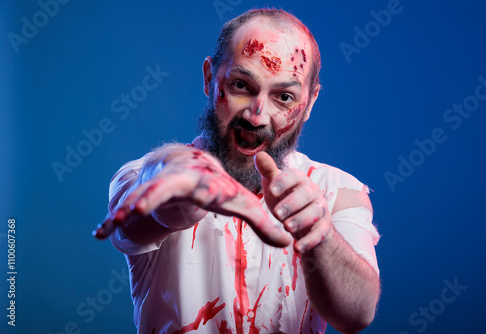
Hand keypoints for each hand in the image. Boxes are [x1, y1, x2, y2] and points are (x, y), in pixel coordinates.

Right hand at [94, 147, 291, 246]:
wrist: (191, 164)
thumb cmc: (217, 185)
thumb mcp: (239, 202)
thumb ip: (263, 221)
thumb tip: (289, 244)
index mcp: (197, 178)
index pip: (194, 183)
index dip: (191, 190)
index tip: (197, 195)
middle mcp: (173, 178)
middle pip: (159, 187)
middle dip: (146, 197)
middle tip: (132, 211)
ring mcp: (154, 185)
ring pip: (136, 196)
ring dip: (122, 210)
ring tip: (106, 227)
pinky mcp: (143, 195)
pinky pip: (124, 206)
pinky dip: (112, 218)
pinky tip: (99, 233)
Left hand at [255, 152, 331, 252]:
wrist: (304, 224)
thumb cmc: (285, 200)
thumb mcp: (274, 188)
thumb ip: (268, 172)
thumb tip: (259, 154)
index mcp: (299, 180)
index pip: (294, 176)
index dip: (283, 181)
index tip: (271, 189)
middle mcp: (313, 192)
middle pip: (306, 194)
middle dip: (292, 203)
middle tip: (276, 213)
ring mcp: (321, 210)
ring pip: (315, 213)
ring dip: (301, 220)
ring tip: (286, 227)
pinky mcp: (324, 228)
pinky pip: (320, 234)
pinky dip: (309, 241)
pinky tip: (296, 248)